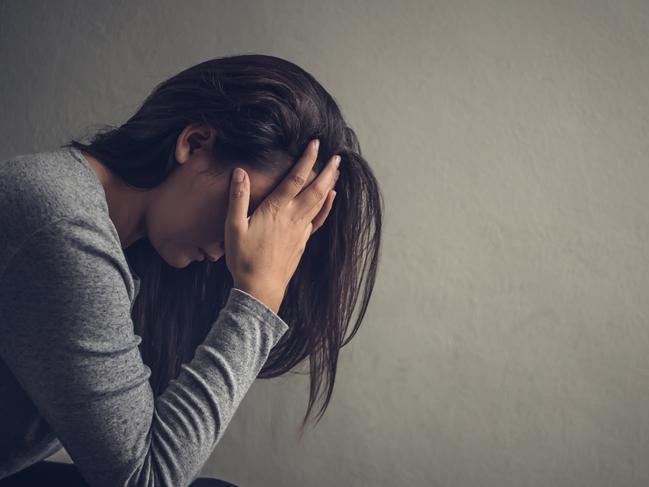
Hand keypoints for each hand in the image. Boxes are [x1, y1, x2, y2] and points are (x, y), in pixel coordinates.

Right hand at [224, 139, 339, 312]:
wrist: (260, 288)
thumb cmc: (244, 258)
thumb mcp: (234, 227)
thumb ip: (238, 198)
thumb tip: (240, 172)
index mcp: (276, 210)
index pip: (296, 178)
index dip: (307, 159)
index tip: (315, 144)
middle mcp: (292, 217)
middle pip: (315, 189)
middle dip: (327, 171)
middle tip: (337, 156)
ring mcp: (300, 230)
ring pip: (319, 202)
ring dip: (329, 185)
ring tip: (337, 171)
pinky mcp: (302, 241)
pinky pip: (318, 219)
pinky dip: (326, 206)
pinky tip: (331, 198)